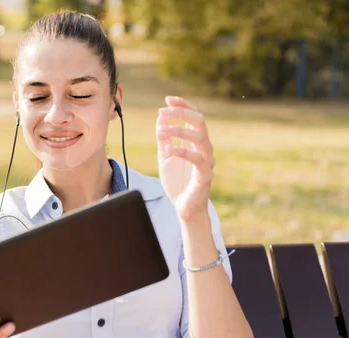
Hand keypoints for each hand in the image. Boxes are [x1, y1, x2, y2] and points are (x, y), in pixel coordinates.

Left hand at [155, 96, 214, 220]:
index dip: (183, 105)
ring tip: (161, 130)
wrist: (184, 207)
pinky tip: (167, 148)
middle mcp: (204, 148)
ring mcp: (207, 160)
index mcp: (195, 142)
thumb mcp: (165, 155)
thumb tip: (160, 118)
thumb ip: (163, 138)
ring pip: (199, 137)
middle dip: (181, 113)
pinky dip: (181, 150)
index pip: (194, 117)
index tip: (167, 99)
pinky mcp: (205, 174)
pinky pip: (196, 158)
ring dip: (179, 130)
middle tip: (164, 111)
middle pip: (199, 121)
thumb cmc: (177, 181)